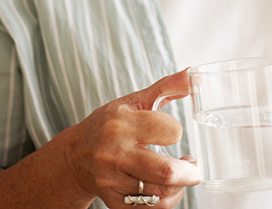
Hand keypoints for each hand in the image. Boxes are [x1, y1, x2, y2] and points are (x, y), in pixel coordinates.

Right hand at [62, 69, 200, 207]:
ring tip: (182, 175)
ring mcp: (113, 182)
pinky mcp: (113, 202)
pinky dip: (165, 201)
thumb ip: (167, 87)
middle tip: (195, 166)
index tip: (173, 132)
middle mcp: (115, 155)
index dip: (177, 131)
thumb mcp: (135, 100)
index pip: (169, 131)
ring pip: (160, 193)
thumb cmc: (109, 123)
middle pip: (165, 172)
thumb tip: (195, 75)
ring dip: (180, 186)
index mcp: (121, 125)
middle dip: (190, 171)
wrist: (76, 154)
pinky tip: (167, 188)